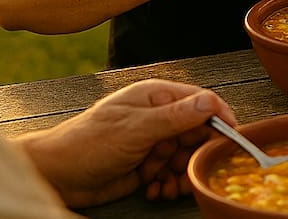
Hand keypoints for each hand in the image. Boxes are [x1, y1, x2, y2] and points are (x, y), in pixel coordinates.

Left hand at [16, 79, 235, 207]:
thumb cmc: (86, 143)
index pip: (201, 102)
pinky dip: (169, 185)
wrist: (55, 176)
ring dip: (182, 174)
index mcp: (157, 97)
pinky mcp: (147, 165)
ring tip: (168, 185)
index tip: (232, 137)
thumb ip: (176, 116)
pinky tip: (156, 189)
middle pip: (198, 133)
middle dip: (197, 155)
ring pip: (187, 157)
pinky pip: (172, 174)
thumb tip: (210, 102)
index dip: (219, 119)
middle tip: (190, 169)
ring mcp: (153, 142)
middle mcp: (158, 117)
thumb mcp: (136, 129)